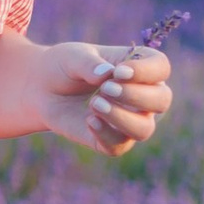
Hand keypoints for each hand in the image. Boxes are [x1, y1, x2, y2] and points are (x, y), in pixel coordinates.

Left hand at [41, 39, 173, 156]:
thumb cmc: (65, 67)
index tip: (119, 72)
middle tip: (105, 89)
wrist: (42, 88)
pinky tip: (89, 120)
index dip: (146, 71)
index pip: (161, 67)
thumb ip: (88, 63)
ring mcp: (129, 120)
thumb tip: (106, 75)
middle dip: (136, 95)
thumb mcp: (72, 57)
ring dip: (123, 118)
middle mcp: (142, 95)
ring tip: (95, 104)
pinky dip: (105, 135)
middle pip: (162, 99)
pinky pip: (119, 146)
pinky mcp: (111, 140)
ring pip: (145, 128)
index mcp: (139, 67)